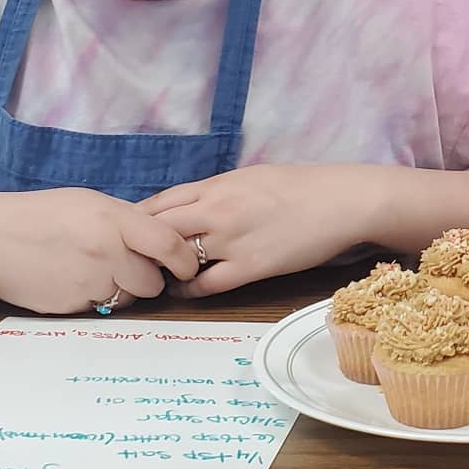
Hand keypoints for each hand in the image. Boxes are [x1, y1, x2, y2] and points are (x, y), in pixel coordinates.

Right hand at [0, 189, 200, 314]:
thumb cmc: (43, 214)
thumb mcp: (91, 203)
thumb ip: (129, 221)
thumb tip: (164, 240)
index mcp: (115, 220)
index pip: (170, 245)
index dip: (185, 260)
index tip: (186, 266)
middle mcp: (107, 252)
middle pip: (153, 282)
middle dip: (147, 278)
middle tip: (128, 266)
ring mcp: (88, 283)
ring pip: (127, 300)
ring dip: (121, 291)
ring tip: (94, 271)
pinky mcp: (70, 308)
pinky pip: (98, 310)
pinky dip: (93, 300)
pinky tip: (72, 281)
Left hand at [143, 165, 379, 297]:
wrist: (339, 201)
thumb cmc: (299, 187)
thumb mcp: (250, 178)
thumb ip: (218, 192)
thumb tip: (194, 206)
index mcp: (217, 185)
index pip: (160, 203)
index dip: (138, 221)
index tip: (129, 234)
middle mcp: (216, 210)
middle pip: (157, 230)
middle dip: (141, 247)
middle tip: (135, 261)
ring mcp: (231, 239)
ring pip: (176, 258)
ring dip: (162, 270)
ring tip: (157, 278)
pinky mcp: (250, 267)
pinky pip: (206, 284)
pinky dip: (189, 290)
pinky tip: (185, 291)